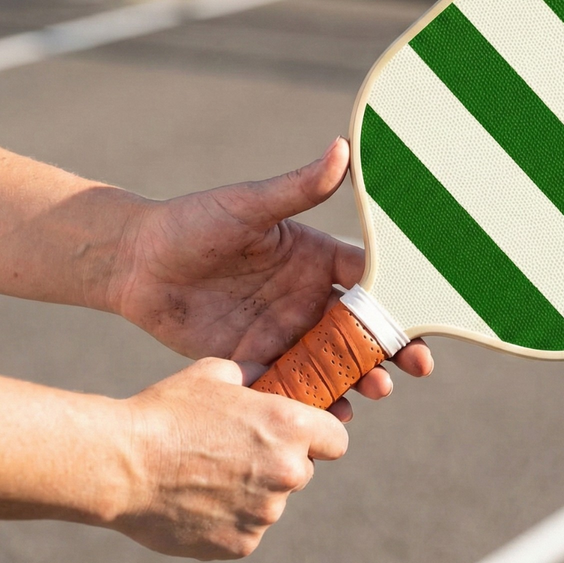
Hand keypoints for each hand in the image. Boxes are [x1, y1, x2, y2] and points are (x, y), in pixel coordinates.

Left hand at [109, 138, 431, 402]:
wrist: (136, 265)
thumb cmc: (194, 222)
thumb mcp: (249, 205)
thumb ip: (297, 187)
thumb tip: (342, 147)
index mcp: (317, 259)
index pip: (372, 279)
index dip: (402, 297)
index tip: (427, 316)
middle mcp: (309, 298)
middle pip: (365, 328)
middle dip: (395, 347)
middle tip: (417, 367)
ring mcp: (286, 333)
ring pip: (337, 362)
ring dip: (363, 378)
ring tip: (375, 392)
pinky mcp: (258, 362)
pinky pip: (295, 386)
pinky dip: (317, 403)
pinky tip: (333, 415)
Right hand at [115, 358, 347, 558]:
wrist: (120, 465)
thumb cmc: (167, 412)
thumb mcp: (216, 373)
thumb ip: (254, 375)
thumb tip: (268, 373)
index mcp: (291, 427)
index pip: (337, 439)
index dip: (321, 437)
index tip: (303, 438)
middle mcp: (288, 472)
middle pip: (302, 472)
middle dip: (278, 463)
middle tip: (236, 454)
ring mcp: (266, 513)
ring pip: (272, 503)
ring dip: (252, 493)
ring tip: (205, 477)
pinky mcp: (241, 544)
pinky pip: (246, 530)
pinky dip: (228, 520)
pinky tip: (195, 503)